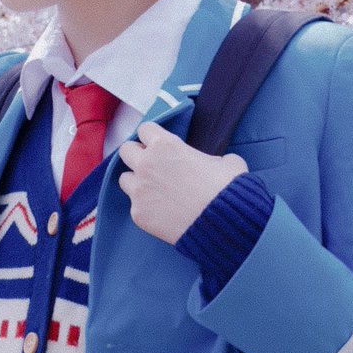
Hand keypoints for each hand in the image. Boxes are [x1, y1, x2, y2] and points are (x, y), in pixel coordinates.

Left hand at [116, 122, 247, 244]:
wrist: (224, 223)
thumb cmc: (227, 189)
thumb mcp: (226, 162)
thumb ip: (210, 158)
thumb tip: (213, 164)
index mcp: (165, 145)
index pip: (144, 129)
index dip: (152, 137)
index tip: (157, 145)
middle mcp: (146, 164)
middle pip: (125, 150)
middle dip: (136, 155)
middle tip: (151, 166)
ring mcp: (139, 190)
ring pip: (124, 179)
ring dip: (136, 182)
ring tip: (155, 191)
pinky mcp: (138, 213)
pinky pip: (135, 206)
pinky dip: (146, 208)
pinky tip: (163, 213)